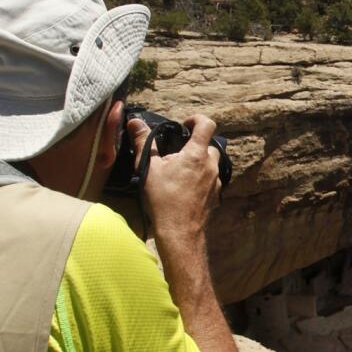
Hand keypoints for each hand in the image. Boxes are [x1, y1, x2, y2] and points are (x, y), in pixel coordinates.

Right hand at [127, 113, 222, 248]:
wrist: (179, 232)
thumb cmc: (163, 200)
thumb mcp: (148, 168)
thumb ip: (143, 142)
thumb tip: (135, 123)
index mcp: (196, 154)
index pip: (207, 124)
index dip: (197, 119)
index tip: (185, 124)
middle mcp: (211, 165)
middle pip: (209, 145)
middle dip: (195, 145)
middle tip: (177, 152)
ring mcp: (216, 181)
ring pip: (211, 163)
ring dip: (198, 162)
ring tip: (179, 171)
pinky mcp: (216, 195)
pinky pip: (211, 179)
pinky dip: (200, 178)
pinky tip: (185, 187)